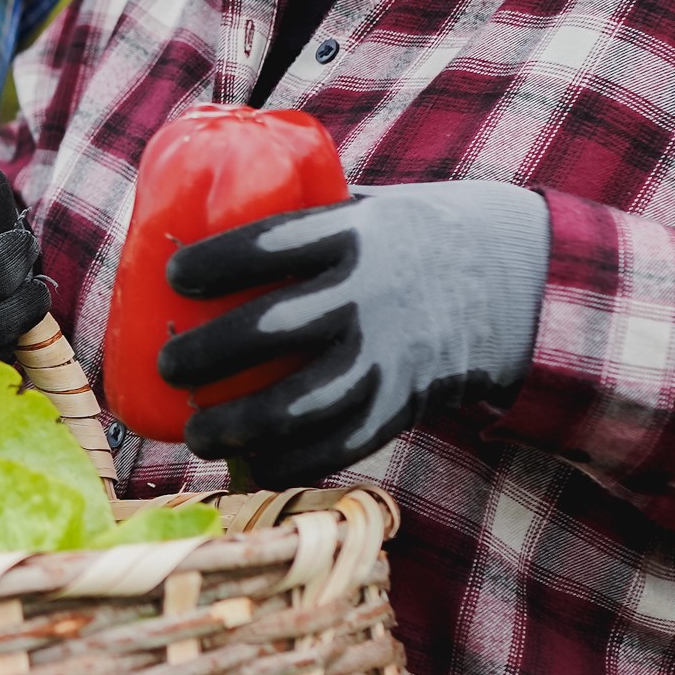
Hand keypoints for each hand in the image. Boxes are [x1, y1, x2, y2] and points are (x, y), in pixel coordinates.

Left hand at [162, 180, 549, 487]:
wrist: (507, 279)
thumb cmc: (401, 238)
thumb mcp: (361, 208)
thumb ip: (297, 218)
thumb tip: (193, 222)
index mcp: (352, 233)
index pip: (268, 243)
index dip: (213, 262)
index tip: (173, 274)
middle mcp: (369, 294)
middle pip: (271, 328)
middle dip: (205, 354)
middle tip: (168, 367)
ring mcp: (388, 355)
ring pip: (301, 403)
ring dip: (238, 425)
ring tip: (196, 434)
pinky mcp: (401, 404)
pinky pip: (339, 445)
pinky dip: (288, 462)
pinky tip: (248, 465)